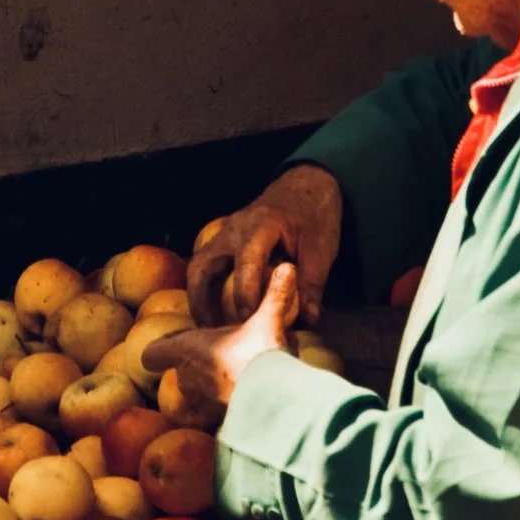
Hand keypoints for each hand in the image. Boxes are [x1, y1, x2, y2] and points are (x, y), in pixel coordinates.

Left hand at [142, 262, 299, 408]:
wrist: (272, 400)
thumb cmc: (259, 356)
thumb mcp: (269, 320)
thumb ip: (275, 295)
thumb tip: (287, 266)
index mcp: (190, 349)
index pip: (156, 353)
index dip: (159, 350)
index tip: (168, 347)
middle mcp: (190, 378)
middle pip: (180, 373)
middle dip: (195, 366)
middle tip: (217, 356)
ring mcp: (203, 403)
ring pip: (198, 394)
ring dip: (211, 386)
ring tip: (235, 376)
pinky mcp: (220, 420)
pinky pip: (216, 413)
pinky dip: (228, 405)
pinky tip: (250, 398)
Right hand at [187, 164, 341, 326]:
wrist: (308, 186)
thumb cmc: (315, 215)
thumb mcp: (321, 248)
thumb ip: (312, 283)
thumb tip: (308, 319)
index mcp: (261, 226)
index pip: (246, 263)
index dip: (246, 294)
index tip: (249, 321)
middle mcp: (234, 229)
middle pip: (203, 266)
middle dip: (202, 301)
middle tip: (212, 333)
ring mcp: (225, 234)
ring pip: (198, 267)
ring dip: (198, 298)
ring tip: (208, 328)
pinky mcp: (225, 242)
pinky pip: (206, 266)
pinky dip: (206, 290)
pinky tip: (215, 313)